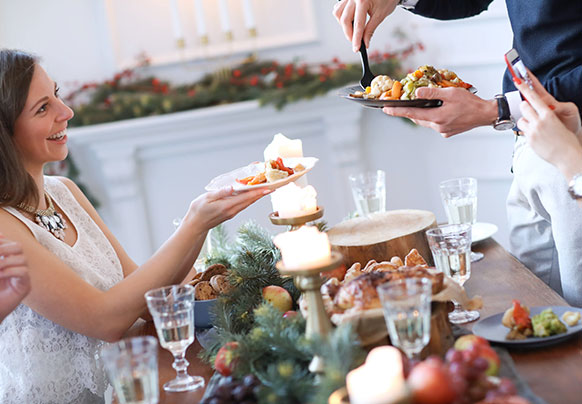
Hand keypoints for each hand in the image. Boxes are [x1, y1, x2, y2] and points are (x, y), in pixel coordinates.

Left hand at [0, 238, 30, 321]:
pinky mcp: (25, 287)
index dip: (2, 241)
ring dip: (6, 261)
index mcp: (7, 259)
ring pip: (22, 259)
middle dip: (4, 248)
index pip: (9, 243)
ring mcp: (22, 276)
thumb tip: (0, 234)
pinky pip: (23, 272)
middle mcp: (16, 265)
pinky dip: (10, 271)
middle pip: (18, 247)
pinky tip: (0, 275)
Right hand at [185, 187, 269, 230]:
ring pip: (248, 202)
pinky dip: (250, 198)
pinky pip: (244, 204)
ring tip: (267, 188)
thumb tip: (232, 187)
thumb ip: (220, 193)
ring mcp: (232, 212)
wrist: (196, 225)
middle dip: (262, 193)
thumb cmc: (198, 210)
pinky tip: (253, 193)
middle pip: (251, 200)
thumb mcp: (206, 199)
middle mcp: (232, 210)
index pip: (246, 198)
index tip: (268, 188)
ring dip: (258, 195)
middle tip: (273, 186)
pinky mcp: (231, 212)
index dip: (258, 192)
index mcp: (227, 206)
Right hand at [333, 0, 398, 51]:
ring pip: (338, 14)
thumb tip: (365, 43)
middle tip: (355, 42)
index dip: (356, 38)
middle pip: (344, 20)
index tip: (356, 49)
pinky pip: (339, 8)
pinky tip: (349, 20)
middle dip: (349, 34)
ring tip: (353, 30)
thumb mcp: (380, 15)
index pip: (358, 24)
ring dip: (343, 25)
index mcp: (363, 1)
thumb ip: (370, 30)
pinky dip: (342, 16)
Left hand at [382, 87, 497, 136]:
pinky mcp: (447, 132)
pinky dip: (433, 117)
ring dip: (422, 114)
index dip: (397, 112)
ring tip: (420, 105)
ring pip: (426, 121)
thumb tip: (417, 93)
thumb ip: (432, 93)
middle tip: (397, 106)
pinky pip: (435, 124)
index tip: (386, 110)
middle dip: (409, 112)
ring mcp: (443, 130)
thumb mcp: (450, 93)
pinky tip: (438, 110)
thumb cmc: (470, 102)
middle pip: (418, 118)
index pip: (412, 114)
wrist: (485, 114)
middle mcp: (438, 126)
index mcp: (437, 117)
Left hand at [515, 77, 581, 179]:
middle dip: (525, 107)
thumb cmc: (565, 139)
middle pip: (523, 106)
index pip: (534, 97)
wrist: (568, 155)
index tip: (517, 80)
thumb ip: (546, 115)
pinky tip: (537, 136)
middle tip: (530, 111)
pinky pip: (522, 131)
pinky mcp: (529, 140)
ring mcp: (533, 131)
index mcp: (549, 114)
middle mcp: (539, 121)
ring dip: (525, 121)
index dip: (524, 88)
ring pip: (521, 119)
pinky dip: (527, 131)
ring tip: (535, 127)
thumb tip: (538, 111)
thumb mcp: (558, 122)